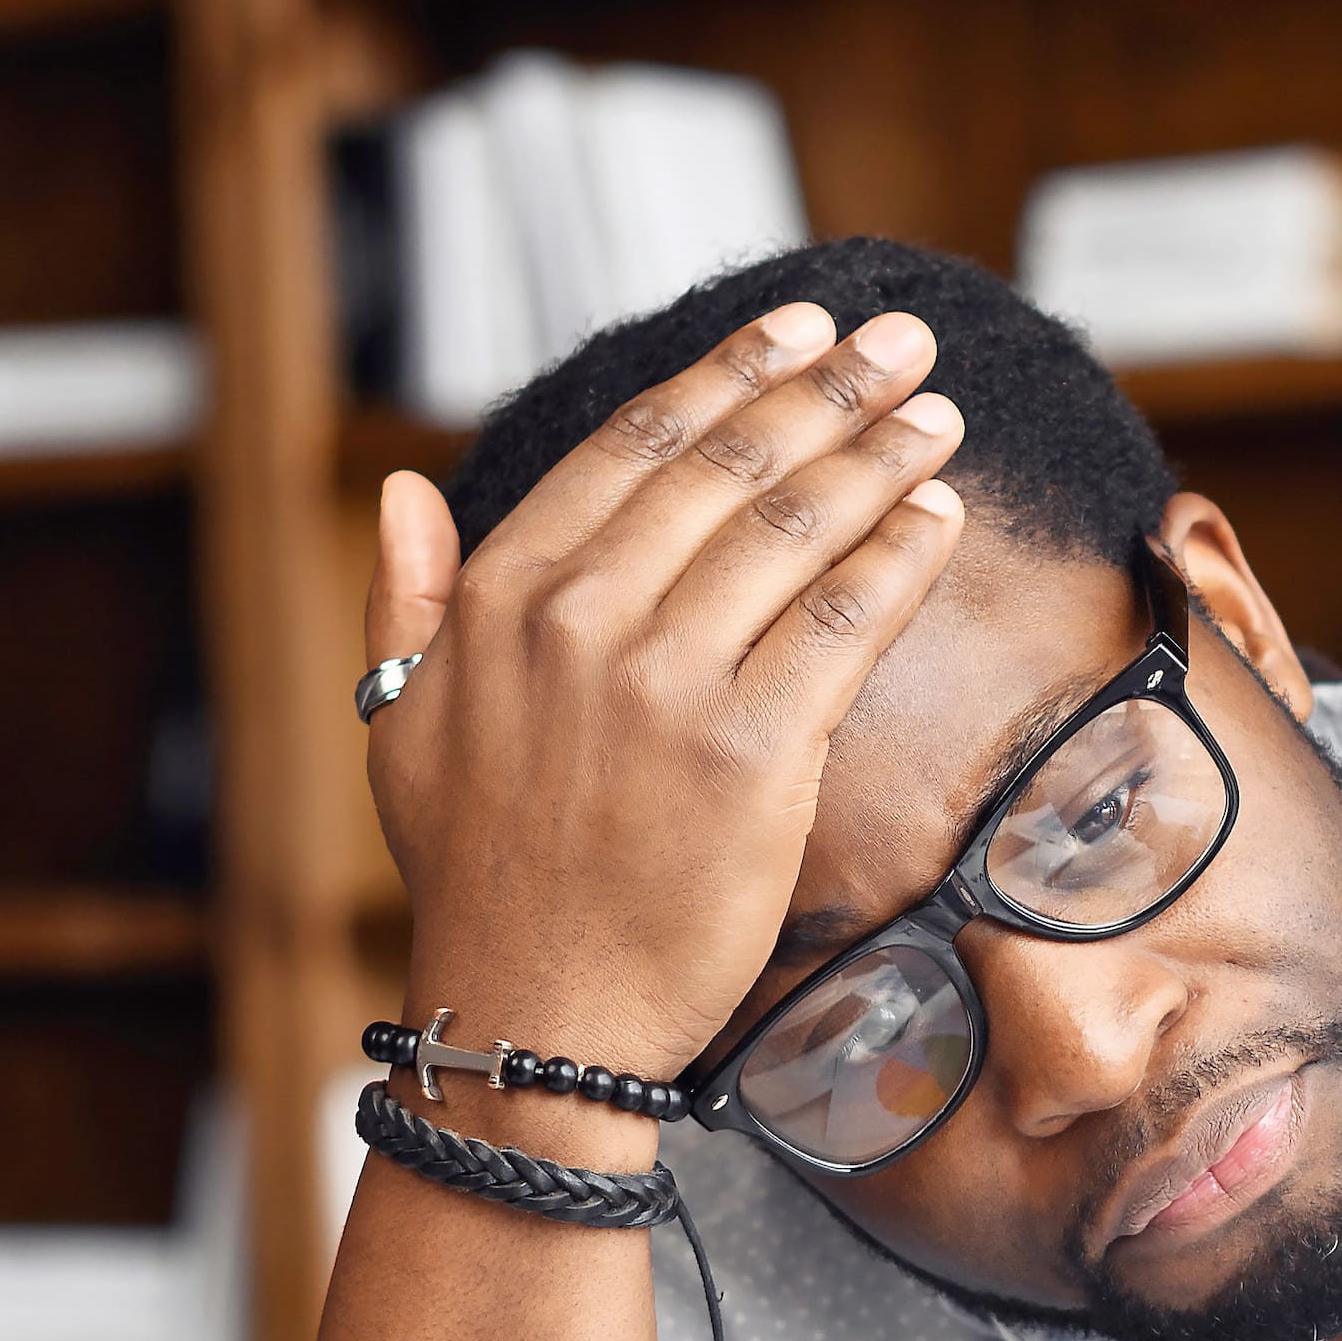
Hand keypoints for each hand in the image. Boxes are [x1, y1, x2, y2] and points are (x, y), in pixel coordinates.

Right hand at [359, 299, 968, 1095]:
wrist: (537, 1013)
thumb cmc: (479, 878)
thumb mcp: (403, 727)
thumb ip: (408, 601)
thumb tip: (405, 491)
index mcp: (500, 596)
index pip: (633, 445)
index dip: (727, 372)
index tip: (795, 327)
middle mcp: (579, 619)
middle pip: (730, 467)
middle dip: (830, 389)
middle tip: (903, 341)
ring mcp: (667, 683)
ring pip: (796, 530)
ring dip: (882, 456)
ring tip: (938, 416)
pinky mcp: (752, 753)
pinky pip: (846, 624)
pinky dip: (900, 559)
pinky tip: (939, 520)